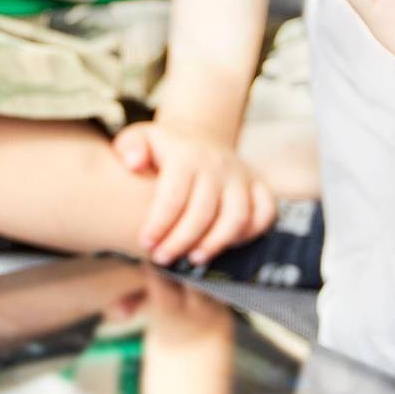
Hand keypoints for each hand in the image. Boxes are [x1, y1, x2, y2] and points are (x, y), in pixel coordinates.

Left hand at [113, 119, 275, 264]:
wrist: (199, 134)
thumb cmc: (163, 146)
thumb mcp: (139, 137)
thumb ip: (129, 147)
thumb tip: (133, 163)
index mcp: (186, 155)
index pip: (173, 196)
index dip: (160, 224)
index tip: (145, 243)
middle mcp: (217, 165)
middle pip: (203, 211)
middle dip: (181, 240)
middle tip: (162, 258)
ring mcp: (241, 175)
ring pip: (237, 216)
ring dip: (216, 242)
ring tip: (194, 259)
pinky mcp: (258, 184)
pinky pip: (265, 212)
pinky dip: (251, 232)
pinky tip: (227, 245)